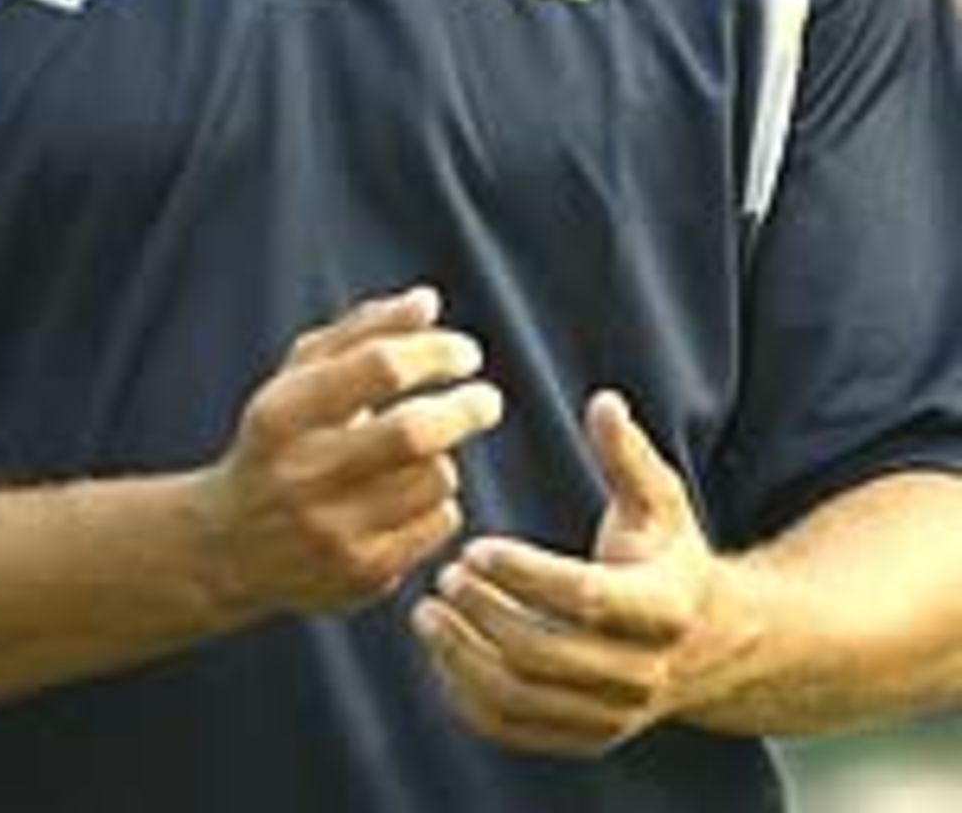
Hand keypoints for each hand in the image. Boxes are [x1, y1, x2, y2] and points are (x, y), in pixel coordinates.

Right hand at [202, 287, 503, 617]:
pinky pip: (439, 524)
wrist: (228, 546)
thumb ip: (362, 332)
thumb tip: (428, 302)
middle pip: (414, 433)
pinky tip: (407, 499)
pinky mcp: (362, 575)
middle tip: (488, 400)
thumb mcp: (300, 377)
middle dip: (464, 409)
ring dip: (443, 458)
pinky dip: (438, 502)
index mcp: (283, 413)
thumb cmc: (278, 440)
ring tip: (419, 456)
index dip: (434, 353)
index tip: (466, 353)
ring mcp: (333, 532)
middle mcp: (302, 475)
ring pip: (435, 478)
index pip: (378, 368)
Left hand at [412, 390, 716, 755]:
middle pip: (546, 655)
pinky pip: (517, 730)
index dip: (525, 573)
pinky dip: (470, 700)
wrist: (710, 640)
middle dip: (485, 614)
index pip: (586, 598)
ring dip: (465, 658)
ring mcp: (614, 716)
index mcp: (663, 607)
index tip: (475, 544)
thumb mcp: (660, 499)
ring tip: (428, 611)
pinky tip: (443, 653)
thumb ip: (628, 454)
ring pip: (524, 700)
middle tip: (445, 575)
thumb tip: (604, 401)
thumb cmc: (670, 553)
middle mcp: (642, 672)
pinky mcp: (587, 738)